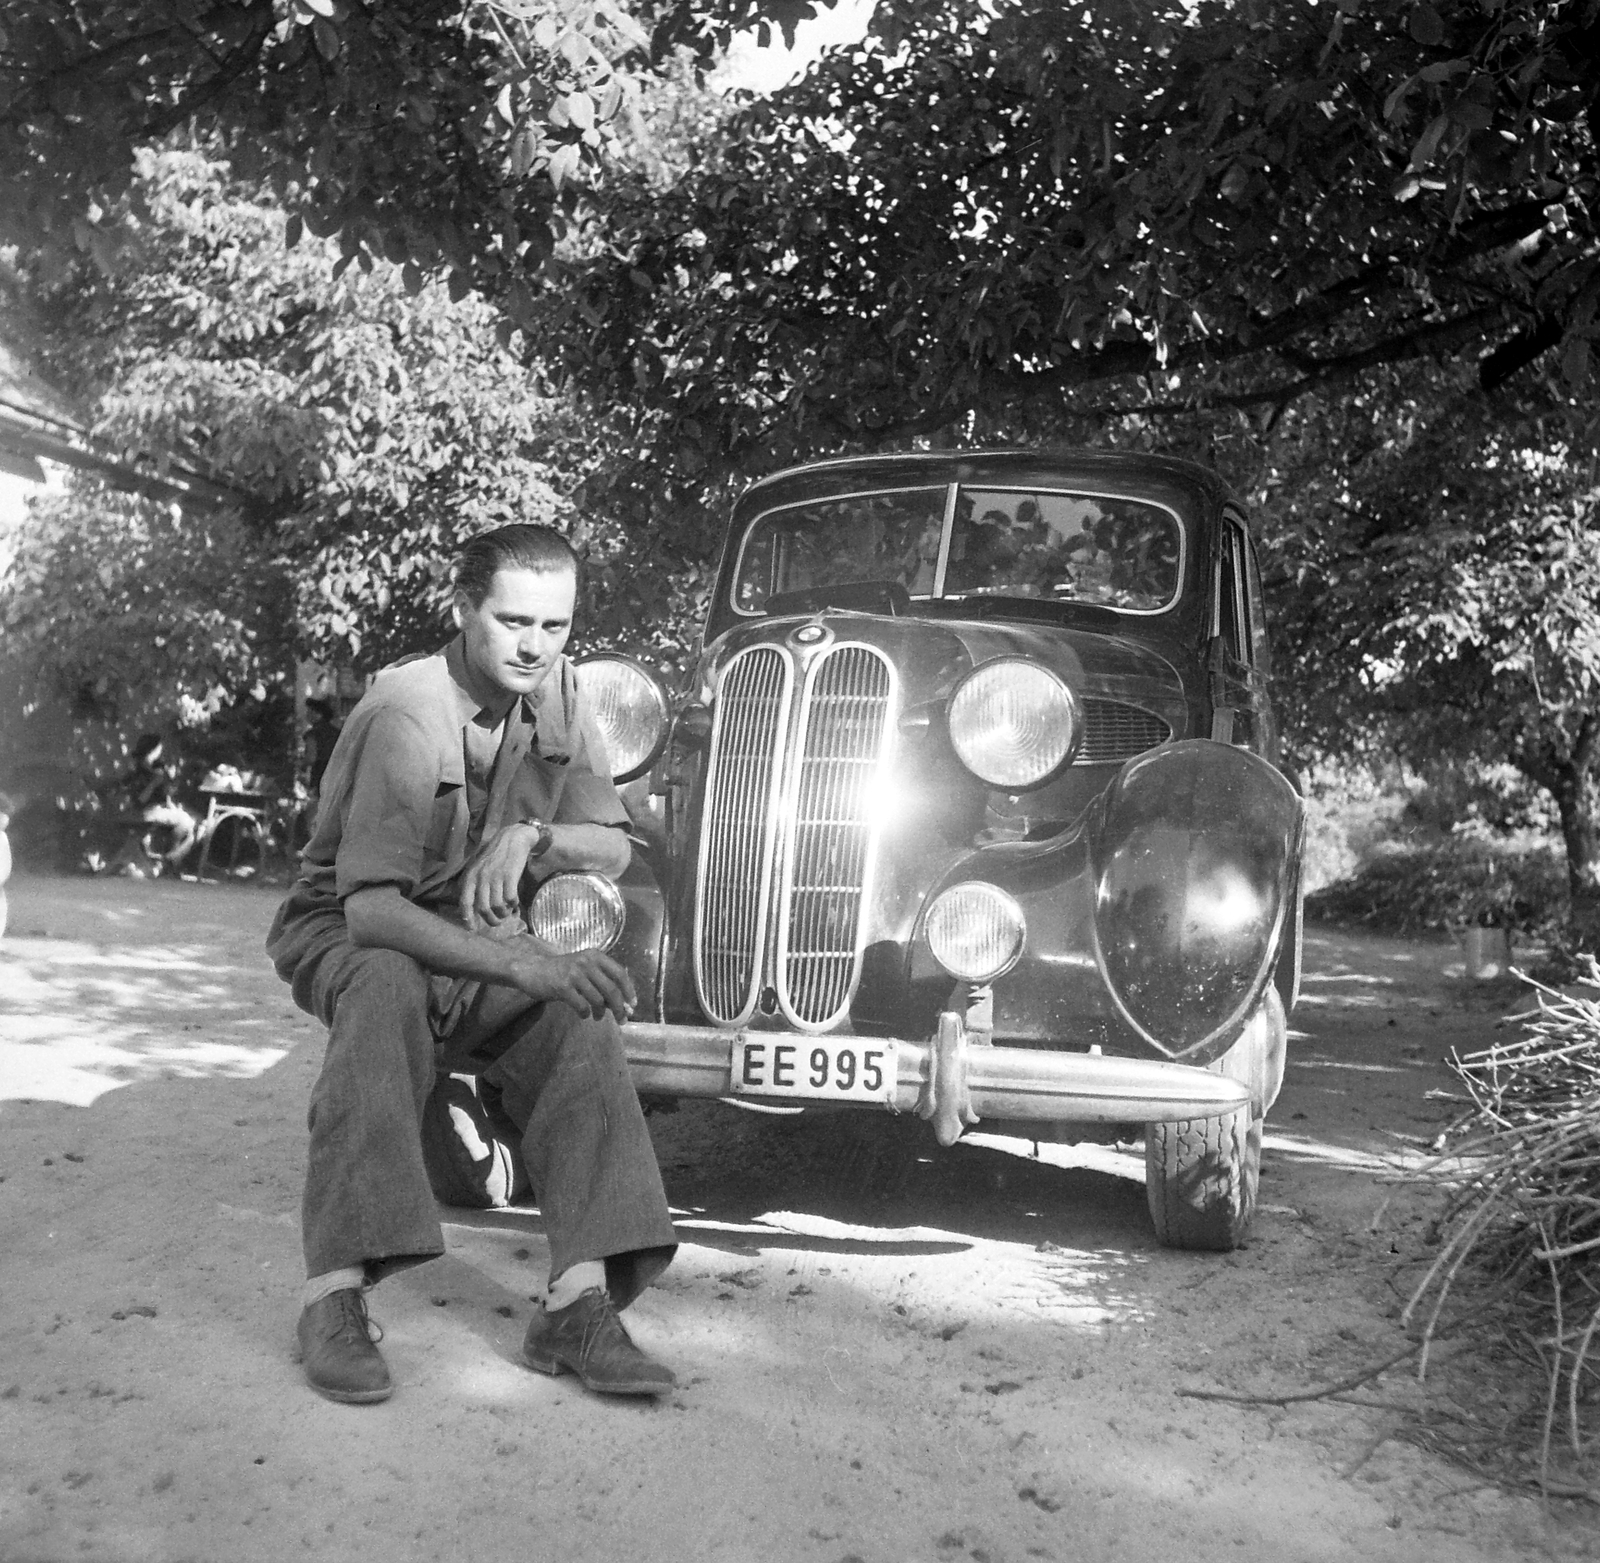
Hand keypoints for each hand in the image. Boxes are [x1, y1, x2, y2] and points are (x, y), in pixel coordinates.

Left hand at [458, 823, 540, 929]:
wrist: (512, 838)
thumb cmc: (495, 856)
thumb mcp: (479, 868)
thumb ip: (475, 885)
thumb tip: (476, 909)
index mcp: (470, 877)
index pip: (465, 902)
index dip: (467, 918)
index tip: (472, 929)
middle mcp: (481, 878)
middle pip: (483, 908)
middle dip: (491, 920)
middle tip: (497, 922)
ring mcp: (495, 877)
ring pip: (497, 906)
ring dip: (504, 913)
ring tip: (507, 912)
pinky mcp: (510, 875)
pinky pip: (510, 898)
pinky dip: (513, 904)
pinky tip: (515, 902)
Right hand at [510, 947, 637, 1020]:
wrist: (533, 969)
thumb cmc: (562, 972)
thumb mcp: (584, 970)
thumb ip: (602, 982)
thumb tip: (624, 1005)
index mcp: (595, 956)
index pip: (620, 973)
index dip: (629, 990)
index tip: (632, 1005)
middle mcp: (586, 962)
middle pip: (611, 989)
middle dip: (619, 1007)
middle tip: (621, 1019)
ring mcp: (574, 974)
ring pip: (597, 1000)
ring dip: (600, 1013)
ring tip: (598, 1017)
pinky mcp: (562, 986)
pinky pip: (581, 1005)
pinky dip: (585, 1013)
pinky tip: (583, 1014)